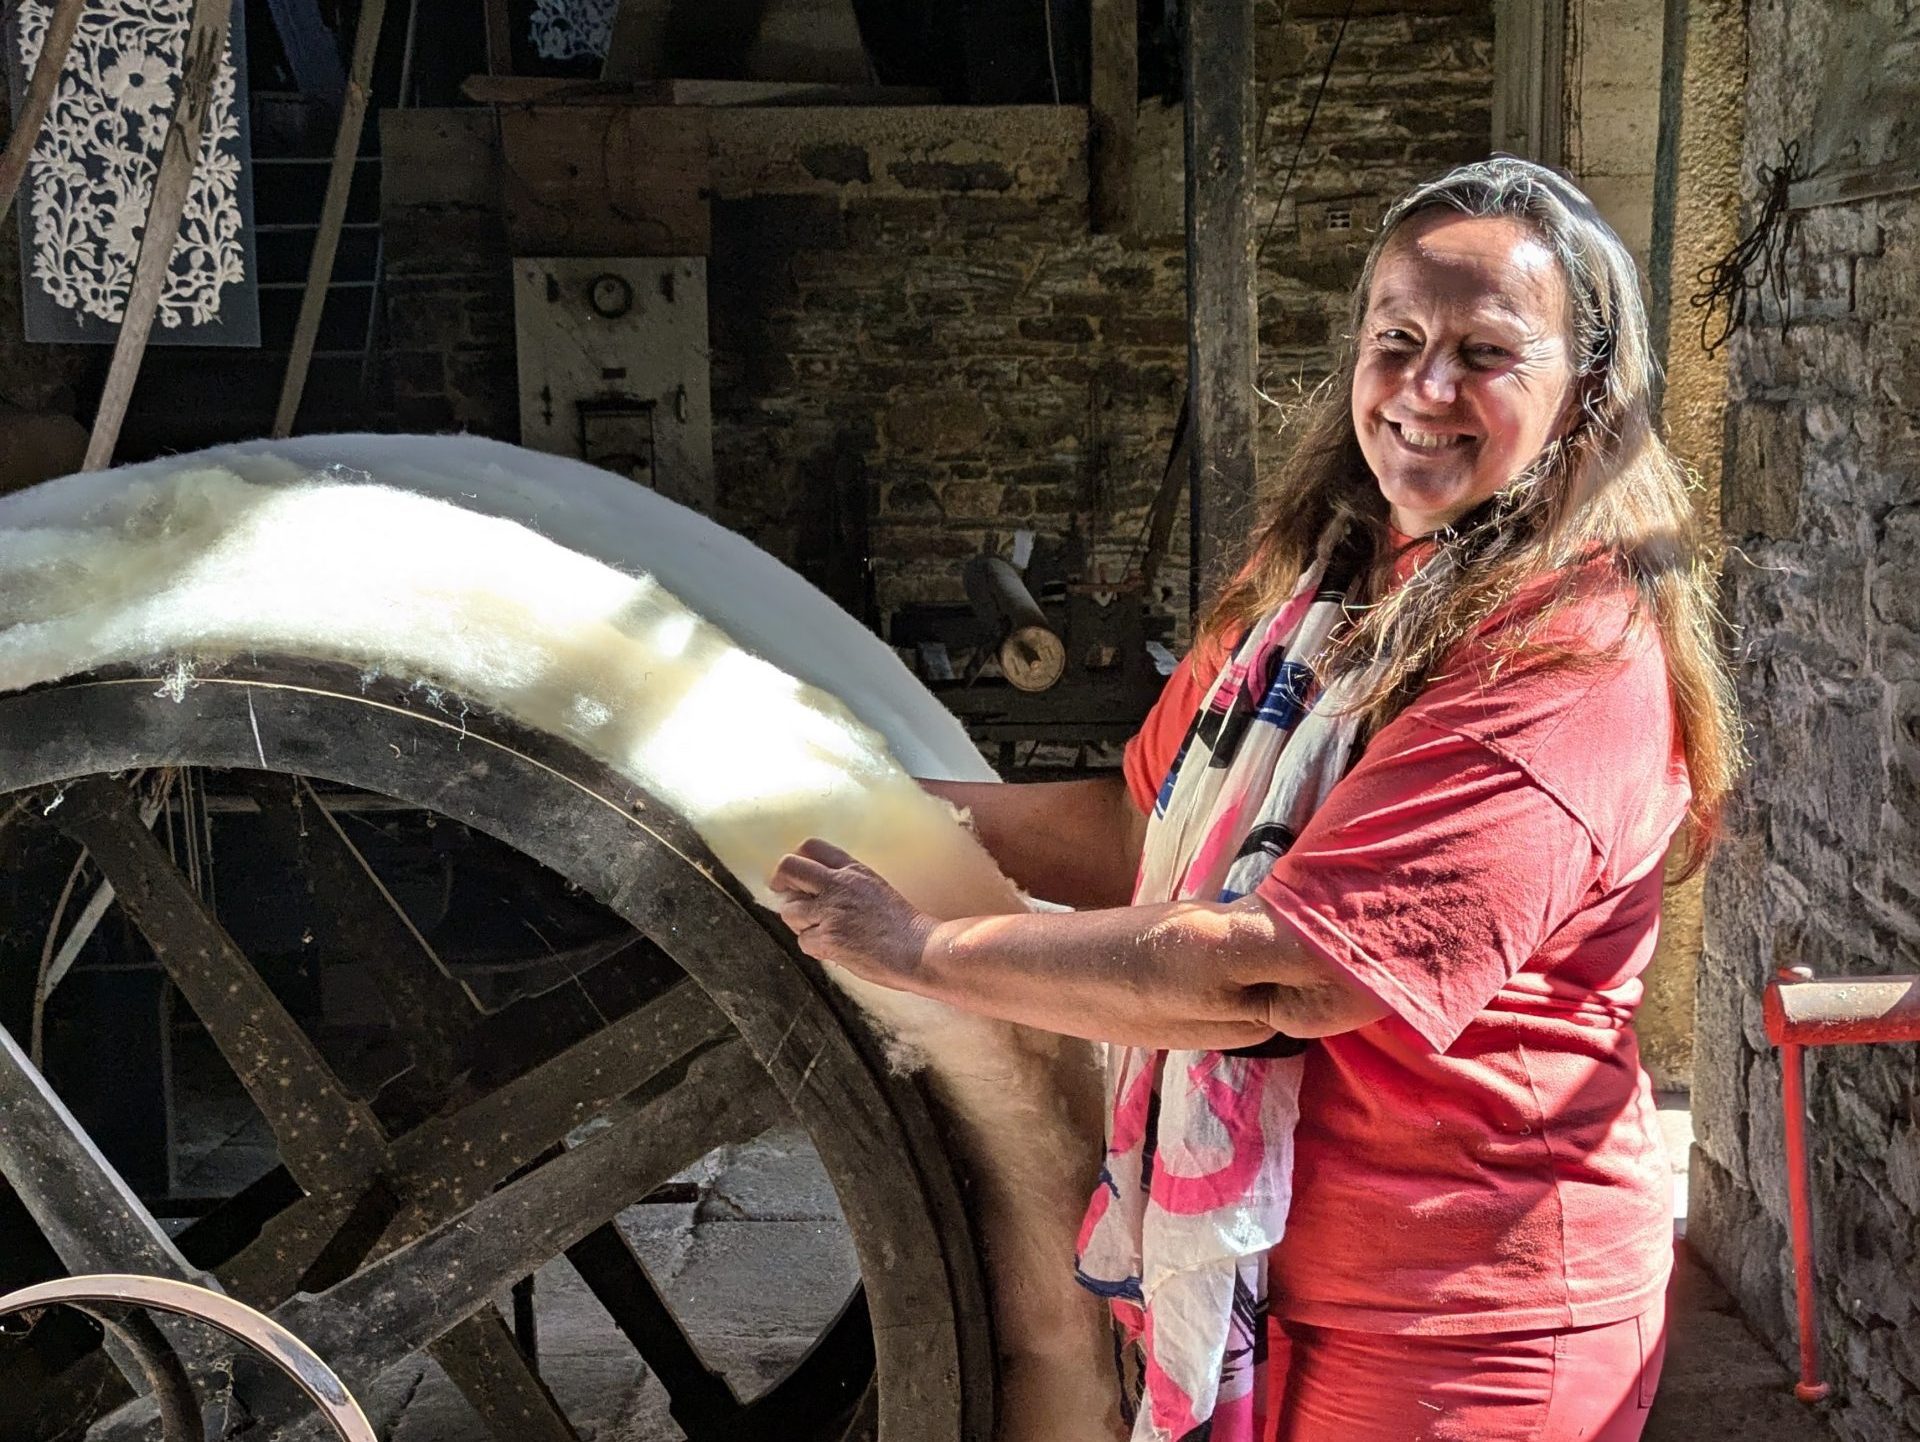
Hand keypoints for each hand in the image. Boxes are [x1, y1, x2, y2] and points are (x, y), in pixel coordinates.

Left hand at [769, 839, 936, 988]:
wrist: (920, 950)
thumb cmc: (905, 926)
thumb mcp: (876, 889)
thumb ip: (847, 885)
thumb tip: (817, 893)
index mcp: (853, 870)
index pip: (811, 847)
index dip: (796, 859)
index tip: (794, 874)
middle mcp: (838, 885)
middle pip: (788, 868)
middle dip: (780, 882)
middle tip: (783, 893)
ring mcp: (830, 912)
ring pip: (789, 910)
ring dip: (798, 922)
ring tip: (820, 930)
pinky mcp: (828, 939)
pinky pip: (803, 941)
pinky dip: (815, 948)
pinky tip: (834, 949)